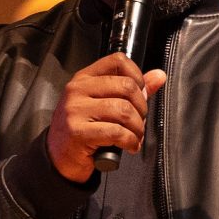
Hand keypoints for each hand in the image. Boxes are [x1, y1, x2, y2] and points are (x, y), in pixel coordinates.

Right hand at [47, 54, 165, 181]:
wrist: (59, 157)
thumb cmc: (83, 129)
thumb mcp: (103, 104)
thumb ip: (130, 90)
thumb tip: (159, 76)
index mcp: (84, 78)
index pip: (117, 61)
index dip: (137, 76)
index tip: (141, 94)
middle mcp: (77, 90)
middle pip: (126, 87)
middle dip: (141, 108)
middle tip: (140, 122)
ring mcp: (75, 110)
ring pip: (123, 110)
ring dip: (138, 128)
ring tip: (135, 136)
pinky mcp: (77, 132)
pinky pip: (116, 132)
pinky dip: (130, 141)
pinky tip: (129, 146)